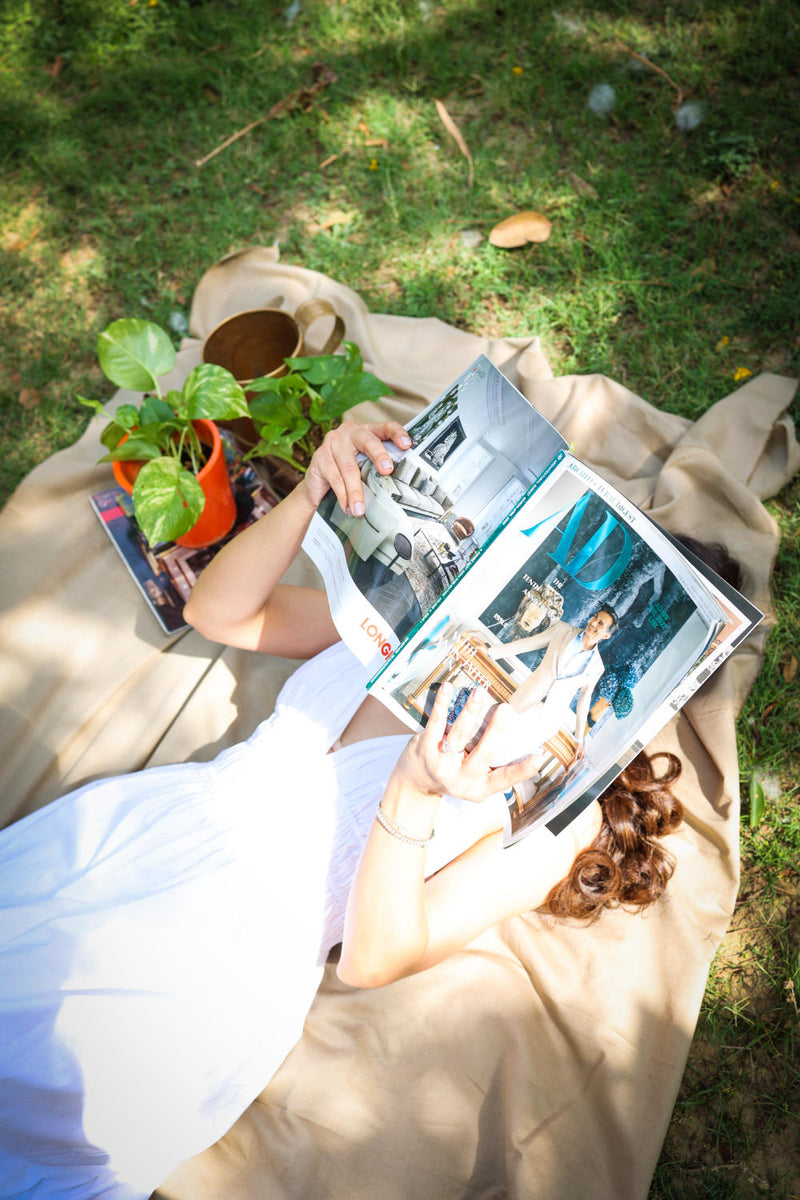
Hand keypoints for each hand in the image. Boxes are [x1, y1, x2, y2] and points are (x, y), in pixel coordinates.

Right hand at [299, 420, 411, 513]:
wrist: (317, 484)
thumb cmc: (348, 472)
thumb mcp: (365, 465)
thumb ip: (378, 467)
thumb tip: (401, 485)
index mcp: (366, 431)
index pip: (385, 427)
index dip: (397, 433)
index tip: (407, 445)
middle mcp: (349, 432)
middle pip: (367, 441)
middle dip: (379, 455)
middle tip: (387, 471)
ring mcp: (333, 443)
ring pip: (349, 467)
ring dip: (356, 491)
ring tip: (361, 509)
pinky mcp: (319, 457)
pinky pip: (334, 478)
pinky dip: (342, 496)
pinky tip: (348, 508)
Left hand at [396, 682, 539, 801]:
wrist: (416, 781)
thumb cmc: (455, 773)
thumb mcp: (476, 779)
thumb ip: (496, 763)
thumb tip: (526, 735)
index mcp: (479, 788)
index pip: (504, 779)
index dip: (522, 770)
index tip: (539, 756)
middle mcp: (461, 779)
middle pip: (483, 754)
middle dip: (496, 731)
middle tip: (507, 710)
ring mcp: (441, 764)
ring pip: (459, 735)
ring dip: (470, 712)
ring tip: (480, 693)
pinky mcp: (425, 748)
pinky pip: (436, 723)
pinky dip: (442, 704)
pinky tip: (449, 688)